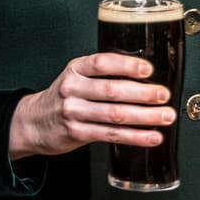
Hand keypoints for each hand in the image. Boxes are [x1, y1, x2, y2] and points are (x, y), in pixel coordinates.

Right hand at [8, 53, 175, 158]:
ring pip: (115, 114)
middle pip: (111, 90)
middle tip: (163, 95)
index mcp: (75, 69)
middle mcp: (72, 89)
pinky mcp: (77, 133)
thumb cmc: (64, 98)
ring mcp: (73, 112)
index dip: (126, 66)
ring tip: (166, 116)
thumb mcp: (76, 78)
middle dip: (142, 94)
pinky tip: (152, 137)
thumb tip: (143, 78)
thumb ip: (102, 76)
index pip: (101, 63)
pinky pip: (111, 135)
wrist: (33, 122)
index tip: (147, 70)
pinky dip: (135, 136)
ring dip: (145, 116)